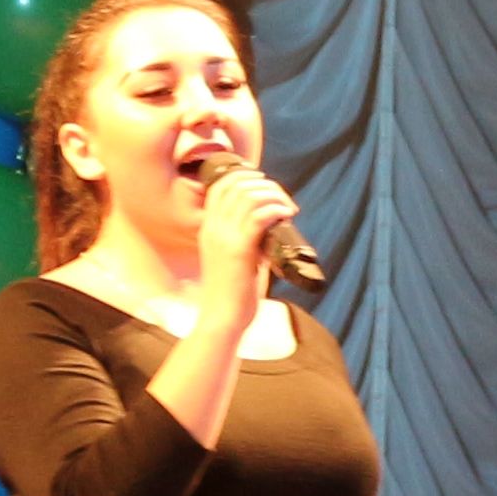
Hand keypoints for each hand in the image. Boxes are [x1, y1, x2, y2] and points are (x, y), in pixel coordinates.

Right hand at [190, 161, 297, 312]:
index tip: (264, 182)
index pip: (219, 187)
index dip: (242, 176)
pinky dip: (275, 209)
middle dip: (265, 185)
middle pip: (236, 185)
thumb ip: (246, 240)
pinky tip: (286, 215)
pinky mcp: (238, 249)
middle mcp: (213, 228)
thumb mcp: (234, 259)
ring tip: (288, 207)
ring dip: (273, 195)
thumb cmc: (233, 294)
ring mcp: (224, 238)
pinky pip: (258, 216)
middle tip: (283, 198)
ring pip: (249, 196)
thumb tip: (270, 226)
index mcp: (208, 229)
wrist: (222, 318)